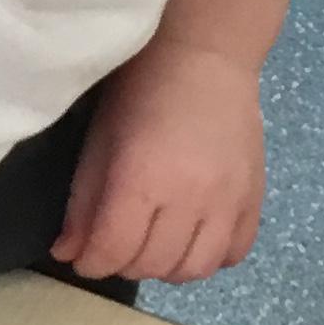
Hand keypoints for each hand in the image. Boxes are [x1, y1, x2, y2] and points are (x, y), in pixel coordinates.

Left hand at [55, 40, 265, 285]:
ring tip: (153, 244)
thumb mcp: (100, 139)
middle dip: (123, 263)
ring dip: (166, 267)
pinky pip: (234, 253)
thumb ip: (83, 200)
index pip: (114, 250)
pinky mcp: (255, 196)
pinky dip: (209, 257)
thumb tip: (68, 252)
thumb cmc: (140, 89)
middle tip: (115, 243)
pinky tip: (192, 236)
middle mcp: (190, 198)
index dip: (91, 262)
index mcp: (143, 178)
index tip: (84, 256)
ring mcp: (229, 200)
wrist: (205, 56)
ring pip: (195, 269)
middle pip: (153, 265)